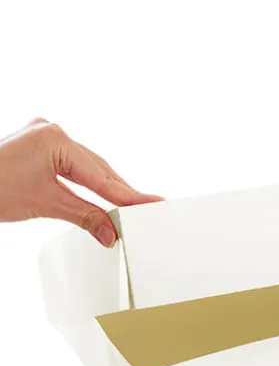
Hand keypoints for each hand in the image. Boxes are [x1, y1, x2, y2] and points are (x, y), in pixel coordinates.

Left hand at [0, 118, 161, 245]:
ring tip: (129, 205)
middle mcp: (53, 131)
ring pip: (86, 166)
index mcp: (55, 139)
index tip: (152, 203)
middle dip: (119, 192)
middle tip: (147, 208)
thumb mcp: (46, 204)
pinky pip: (73, 164)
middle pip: (97, 168)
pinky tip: (102, 191)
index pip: (100, 176)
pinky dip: (86, 181)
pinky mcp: (39, 145)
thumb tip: (110, 233)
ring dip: (105, 187)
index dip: (128, 195)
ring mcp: (45, 136)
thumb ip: (85, 217)